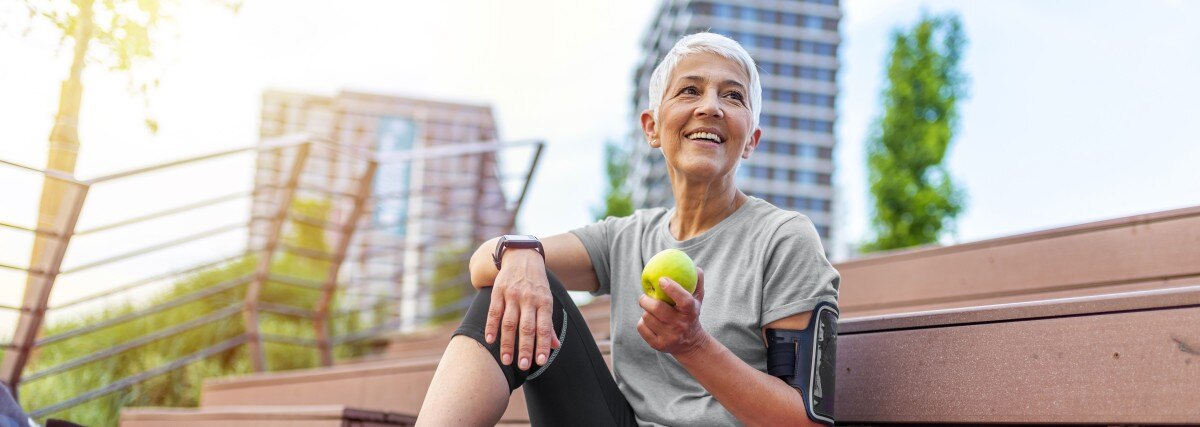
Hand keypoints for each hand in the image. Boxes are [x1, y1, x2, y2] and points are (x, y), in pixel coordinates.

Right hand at [484, 250, 560, 370]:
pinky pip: (493, 312)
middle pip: (526, 327)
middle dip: (525, 348)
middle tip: (523, 366)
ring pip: (509, 322)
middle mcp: (529, 298)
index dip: (542, 345)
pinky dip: (491, 327)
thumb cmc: (536, 283)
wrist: (521, 255)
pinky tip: (489, 341)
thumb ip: (549, 324)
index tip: (540, 362)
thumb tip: (555, 346)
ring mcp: (512, 295)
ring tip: (505, 360)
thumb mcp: (546, 299)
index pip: (544, 327)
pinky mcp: (498, 291)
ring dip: (507, 343)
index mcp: (544, 302)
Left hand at [637, 267, 708, 355]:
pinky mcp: (658, 345)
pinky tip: (648, 321)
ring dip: (645, 311)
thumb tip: (696, 267)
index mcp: (690, 312)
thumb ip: (697, 283)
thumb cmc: (691, 314)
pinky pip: (642, 328)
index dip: (672, 288)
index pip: (683, 299)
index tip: (662, 279)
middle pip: (658, 309)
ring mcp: (669, 336)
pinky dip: (642, 322)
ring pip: (647, 317)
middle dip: (646, 299)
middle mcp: (680, 325)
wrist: (690, 344)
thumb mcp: (697, 300)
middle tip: (644, 296)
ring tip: (649, 309)